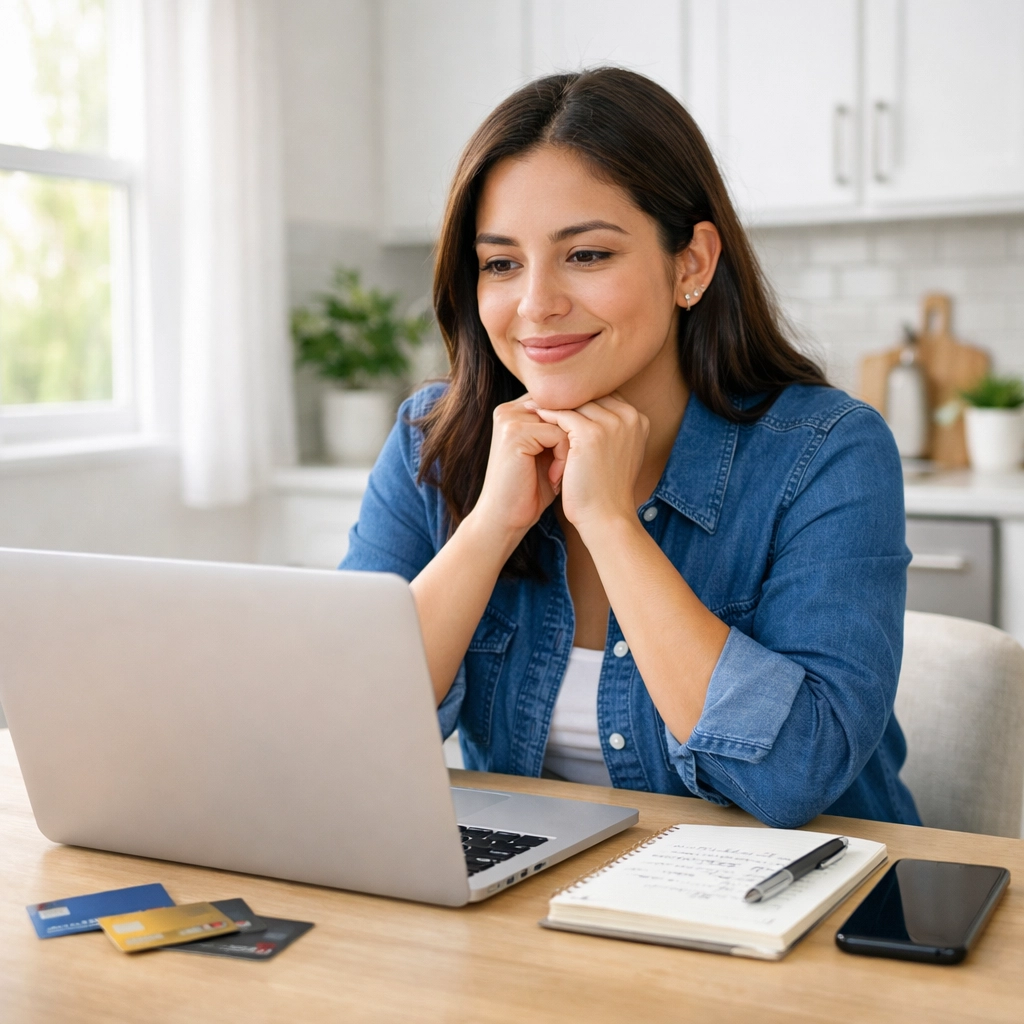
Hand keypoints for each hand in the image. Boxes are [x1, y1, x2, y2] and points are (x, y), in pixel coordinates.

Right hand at [469, 395, 569, 543]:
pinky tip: (554, 478)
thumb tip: (596, 408)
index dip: (574, 428)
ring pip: (564, 421)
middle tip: (570, 467)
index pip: (559, 403)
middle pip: (563, 409)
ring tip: (561, 475)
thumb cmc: (531, 490)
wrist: (506, 518)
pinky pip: (558, 434)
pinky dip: (564, 458)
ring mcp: (509, 419)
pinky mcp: (515, 433)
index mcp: (516, 410)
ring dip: (570, 450)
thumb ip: (560, 428)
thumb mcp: (549, 452)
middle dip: (573, 438)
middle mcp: (509, 409)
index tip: (577, 456)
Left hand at [532, 394, 648, 535]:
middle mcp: (630, 417)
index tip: (558, 402)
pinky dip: (546, 416)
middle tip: (539, 398)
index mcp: (639, 419)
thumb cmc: (607, 489)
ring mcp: (611, 423)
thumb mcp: (616, 452)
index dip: (580, 400)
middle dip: (566, 399)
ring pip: (575, 403)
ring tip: (532, 407)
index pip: (603, 397)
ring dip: (553, 406)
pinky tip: (533, 418)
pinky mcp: (591, 433)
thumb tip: (588, 411)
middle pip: (590, 396)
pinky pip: (562, 415)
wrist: (606, 517)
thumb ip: (610, 429)